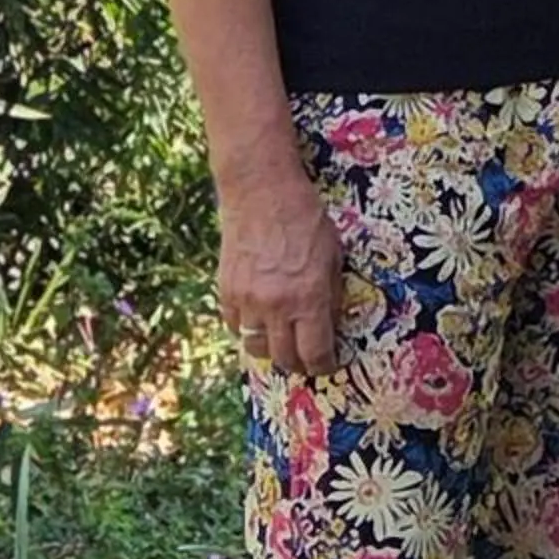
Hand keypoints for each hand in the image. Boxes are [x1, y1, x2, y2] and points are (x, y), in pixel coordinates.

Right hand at [217, 164, 342, 378]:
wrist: (262, 192)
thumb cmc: (305, 217)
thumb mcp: (333, 254)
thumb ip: (331, 293)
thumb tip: (330, 322)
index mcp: (309, 297)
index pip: (316, 352)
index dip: (324, 365)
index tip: (328, 364)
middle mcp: (277, 306)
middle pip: (285, 358)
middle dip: (299, 364)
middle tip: (307, 358)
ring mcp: (248, 301)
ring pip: (256, 348)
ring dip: (271, 350)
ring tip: (282, 342)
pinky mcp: (226, 292)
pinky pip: (235, 327)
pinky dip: (248, 330)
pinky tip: (259, 320)